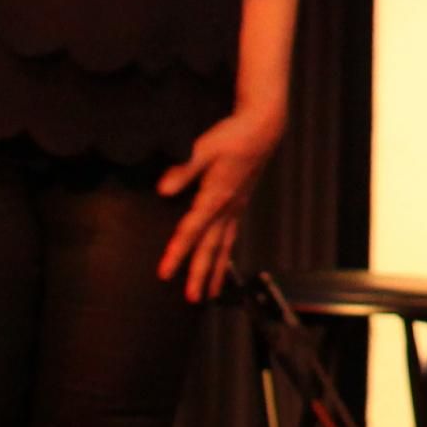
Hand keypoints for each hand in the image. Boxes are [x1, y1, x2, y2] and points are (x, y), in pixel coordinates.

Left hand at [156, 103, 283, 299]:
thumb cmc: (233, 135)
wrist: (263, 128)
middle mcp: (227, 208)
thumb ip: (184, 170)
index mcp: (216, 197)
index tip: (164, 273)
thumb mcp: (203, 149)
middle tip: (192, 298)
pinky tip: (224, 261)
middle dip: (200, 275)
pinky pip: (232, 236)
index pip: (191, 231)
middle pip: (211, 248)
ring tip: (211, 293)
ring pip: (224, 246)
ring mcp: (235, 207)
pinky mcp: (240, 203)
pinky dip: (227, 253)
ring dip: (216, 271)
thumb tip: (163, 190)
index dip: (177, 253)